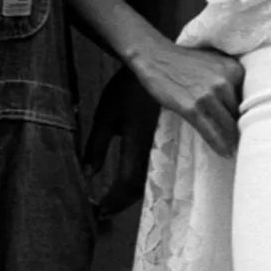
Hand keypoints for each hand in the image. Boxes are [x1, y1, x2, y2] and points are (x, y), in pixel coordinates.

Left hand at [84, 68, 159, 218]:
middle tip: (105, 208)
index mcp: (138, 139)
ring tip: (117, 198)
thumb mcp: (105, 114)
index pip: (126, 181)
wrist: (156, 59)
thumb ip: (97, 145)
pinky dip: (153, 179)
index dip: (113, 200)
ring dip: (135, 192)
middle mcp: (159, 145)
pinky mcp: (182, 138)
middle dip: (122, 201)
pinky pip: (173, 166)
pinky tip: (136, 181)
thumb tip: (88, 174)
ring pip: (160, 179)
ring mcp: (174, 142)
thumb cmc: (126, 86)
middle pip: (143, 186)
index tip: (99, 210)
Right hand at [127, 37, 243, 157]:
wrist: (156, 56)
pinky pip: (210, 132)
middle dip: (242, 129)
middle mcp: (224, 82)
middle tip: (247, 143)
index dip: (250, 115)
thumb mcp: (215, 62)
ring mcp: (208, 95)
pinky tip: (225, 153)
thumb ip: (230, 78)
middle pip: (240, 114)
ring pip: (228, 126)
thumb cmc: (185, 61)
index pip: (249, 99)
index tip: (254, 126)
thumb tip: (242, 103)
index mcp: (234, 69)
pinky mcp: (192, 108)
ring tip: (237, 150)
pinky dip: (219, 145)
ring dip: (233, 141)